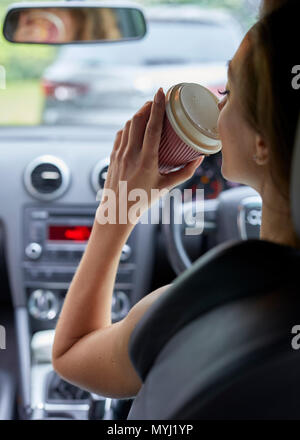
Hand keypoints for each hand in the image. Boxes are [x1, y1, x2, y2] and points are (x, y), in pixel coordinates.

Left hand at [97, 87, 203, 224]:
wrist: (117, 211)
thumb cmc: (142, 201)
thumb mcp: (166, 187)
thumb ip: (184, 172)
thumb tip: (199, 158)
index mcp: (146, 161)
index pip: (152, 127)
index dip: (157, 107)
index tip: (162, 92)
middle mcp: (131, 154)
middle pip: (138, 120)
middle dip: (148, 106)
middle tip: (158, 99)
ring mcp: (119, 154)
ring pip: (128, 125)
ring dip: (139, 114)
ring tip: (149, 110)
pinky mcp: (113, 156)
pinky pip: (121, 134)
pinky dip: (129, 126)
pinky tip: (135, 127)